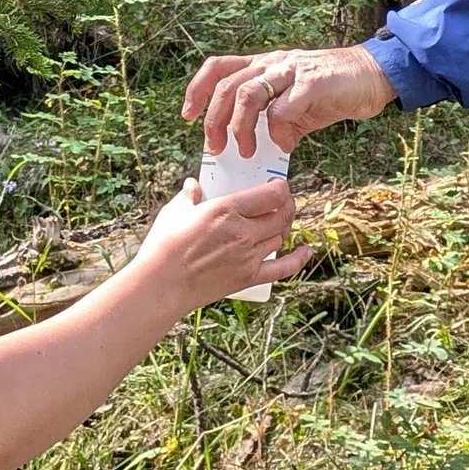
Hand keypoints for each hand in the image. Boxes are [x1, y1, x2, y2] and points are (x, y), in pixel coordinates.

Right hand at [131, 175, 310, 309]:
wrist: (162, 284)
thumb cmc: (164, 247)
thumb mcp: (174, 212)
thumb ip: (189, 195)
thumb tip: (193, 185)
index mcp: (227, 210)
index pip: (271, 195)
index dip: (280, 188)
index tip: (277, 185)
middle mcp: (244, 232)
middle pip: (281, 215)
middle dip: (287, 204)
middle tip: (282, 201)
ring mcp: (248, 256)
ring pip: (281, 237)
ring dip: (284, 226)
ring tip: (278, 221)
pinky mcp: (248, 277)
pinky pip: (282, 269)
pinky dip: (298, 260)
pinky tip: (306, 251)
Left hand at [184, 43, 394, 155]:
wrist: (374, 76)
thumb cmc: (332, 91)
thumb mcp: (296, 107)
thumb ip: (275, 123)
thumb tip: (258, 151)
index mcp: (264, 65)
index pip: (218, 68)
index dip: (197, 90)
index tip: (188, 116)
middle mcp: (273, 63)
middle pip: (227, 86)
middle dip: (214, 120)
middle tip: (218, 147)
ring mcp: (292, 71)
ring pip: (248, 94)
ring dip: (241, 127)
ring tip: (247, 151)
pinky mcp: (313, 83)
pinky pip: (283, 107)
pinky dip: (277, 130)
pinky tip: (285, 144)